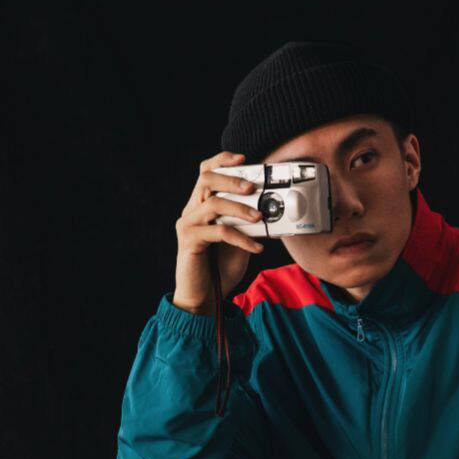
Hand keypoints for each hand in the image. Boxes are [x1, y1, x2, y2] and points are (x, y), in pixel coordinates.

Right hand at [174, 150, 262, 313]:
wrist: (205, 299)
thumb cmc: (221, 269)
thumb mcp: (241, 240)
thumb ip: (248, 223)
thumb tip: (271, 210)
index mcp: (201, 206)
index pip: (206, 172)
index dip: (223, 160)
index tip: (245, 159)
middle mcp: (191, 212)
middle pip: (206, 179)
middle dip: (231, 178)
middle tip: (253, 187)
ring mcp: (187, 225)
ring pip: (212, 204)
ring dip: (240, 209)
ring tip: (260, 218)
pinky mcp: (189, 242)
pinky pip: (218, 232)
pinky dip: (241, 238)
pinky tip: (256, 247)